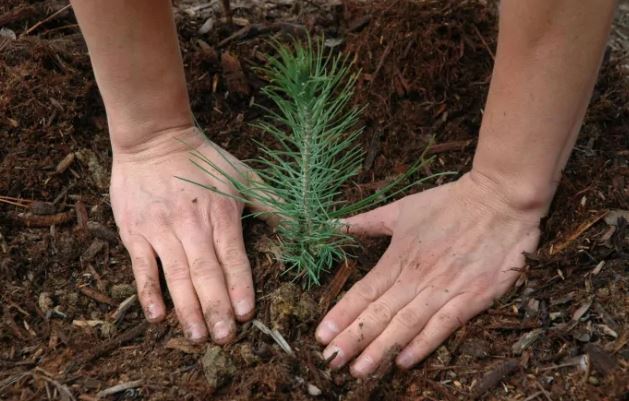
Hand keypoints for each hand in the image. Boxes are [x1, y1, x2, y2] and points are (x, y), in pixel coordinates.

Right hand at [110, 126, 255, 343]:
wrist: (154, 138)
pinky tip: (157, 316)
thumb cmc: (204, 160)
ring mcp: (161, 229)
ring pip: (176, 275)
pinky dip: (148, 292)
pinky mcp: (135, 231)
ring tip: (197, 336)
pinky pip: (141, 266)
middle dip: (216, 307)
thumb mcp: (244, 176)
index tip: (246, 314)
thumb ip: (272, 203)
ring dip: (187, 308)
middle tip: (225, 338)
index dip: (239, 286)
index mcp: (221, 214)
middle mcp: (191, 224)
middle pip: (205, 272)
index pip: (233, 257)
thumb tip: (306, 224)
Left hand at [315, 171, 542, 376]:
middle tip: (331, 361)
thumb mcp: (402, 208)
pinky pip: (444, 326)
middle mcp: (417, 277)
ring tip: (359, 370)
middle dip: (353, 339)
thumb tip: (334, 225)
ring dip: (381, 349)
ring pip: (406, 324)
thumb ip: (366, 222)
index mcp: (398, 257)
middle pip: (379, 313)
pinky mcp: (472, 298)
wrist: (500, 200)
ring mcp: (445, 289)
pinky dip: (423, 344)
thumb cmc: (448, 203)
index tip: (321, 335)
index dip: (341, 315)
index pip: (364, 292)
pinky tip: (403, 361)